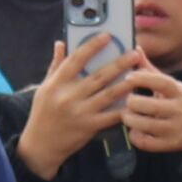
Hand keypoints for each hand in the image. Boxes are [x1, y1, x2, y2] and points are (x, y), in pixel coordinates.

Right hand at [15, 37, 132, 177]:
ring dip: (126, 83)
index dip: (92, 46)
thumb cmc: (42, 114)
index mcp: (57, 83)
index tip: (107, 36)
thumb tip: (60, 43)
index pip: (76, 59)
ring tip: (140, 74)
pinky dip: (124, 108)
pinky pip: (111, 115)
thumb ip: (55, 66)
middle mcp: (69, 96)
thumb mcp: (44, 88)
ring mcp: (80, 112)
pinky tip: (135, 100)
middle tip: (134, 53)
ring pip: (109, 94)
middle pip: (98, 76)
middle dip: (119, 63)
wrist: (40, 146)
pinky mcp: (89, 126)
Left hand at [116, 57, 181, 167]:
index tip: (127, 77)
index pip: (162, 82)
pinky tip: (134, 130)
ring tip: (127, 115)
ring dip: (131, 120)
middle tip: (128, 101)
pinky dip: (135, 136)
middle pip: (151, 106)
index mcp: (181, 92)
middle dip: (133, 103)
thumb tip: (135, 49)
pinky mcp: (171, 145)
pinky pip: (147, 143)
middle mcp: (180, 110)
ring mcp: (176, 129)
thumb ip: (152, 71)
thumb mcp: (174, 86)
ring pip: (146, 125)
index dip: (143, 78)